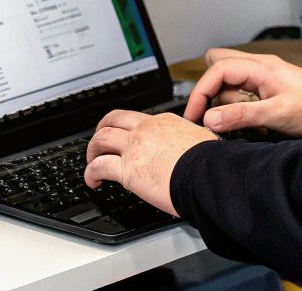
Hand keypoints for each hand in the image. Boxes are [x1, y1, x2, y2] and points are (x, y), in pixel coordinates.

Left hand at [83, 109, 216, 213]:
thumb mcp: (202, 139)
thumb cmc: (210, 163)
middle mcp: (146, 130)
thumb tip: (198, 146)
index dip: (126, 127)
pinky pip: (100, 166)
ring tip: (91, 162)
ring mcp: (134, 148)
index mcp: (164, 122)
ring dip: (92, 150)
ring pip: (101, 139)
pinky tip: (92, 181)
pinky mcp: (127, 170)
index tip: (124, 135)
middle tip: (98, 142)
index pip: (137, 119)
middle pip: (112, 120)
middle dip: (101, 130)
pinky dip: (91, 173)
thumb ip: (191, 140)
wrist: (208, 175)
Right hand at [182, 47, 301, 137]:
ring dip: (228, 106)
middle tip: (213, 117)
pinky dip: (242, 111)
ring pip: (230, 84)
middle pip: (218, 67)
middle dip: (210, 93)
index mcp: (260, 67)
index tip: (193, 116)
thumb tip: (209, 119)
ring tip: (245, 127)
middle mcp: (259, 68)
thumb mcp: (278, 114)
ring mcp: (264, 78)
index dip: (200, 93)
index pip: (216, 70)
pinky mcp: (269, 91)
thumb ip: (242, 115)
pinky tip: (257, 127)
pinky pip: (244, 96)